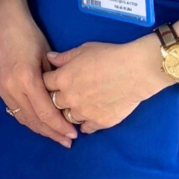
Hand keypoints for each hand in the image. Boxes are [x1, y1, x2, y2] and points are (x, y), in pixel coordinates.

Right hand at [0, 0, 76, 148]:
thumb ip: (53, 80)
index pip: (45, 112)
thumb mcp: (46, 55)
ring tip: (55, 135)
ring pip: (22, 118)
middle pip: (34, 120)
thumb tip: (65, 101)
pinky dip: (28, 118)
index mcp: (27, 78)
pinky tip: (38, 122)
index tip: (73, 135)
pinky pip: (14, 109)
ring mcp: (2, 87)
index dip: (60, 126)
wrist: (4, 19)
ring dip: (39, 129)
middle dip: (52, 133)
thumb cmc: (29, 33)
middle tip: (67, 141)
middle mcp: (12, 87)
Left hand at [40, 38, 170, 133]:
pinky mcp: (99, 123)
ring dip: (71, 111)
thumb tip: (50, 58)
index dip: (48, 81)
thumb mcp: (83, 50)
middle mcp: (69, 98)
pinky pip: (85, 128)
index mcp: (63, 78)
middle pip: (53, 103)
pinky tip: (89, 116)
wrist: (134, 72)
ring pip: (68, 117)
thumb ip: (64, 57)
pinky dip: (85, 123)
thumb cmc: (108, 56)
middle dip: (57, 98)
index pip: (44, 84)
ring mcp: (83, 113)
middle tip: (66, 93)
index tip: (53, 80)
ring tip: (79, 105)